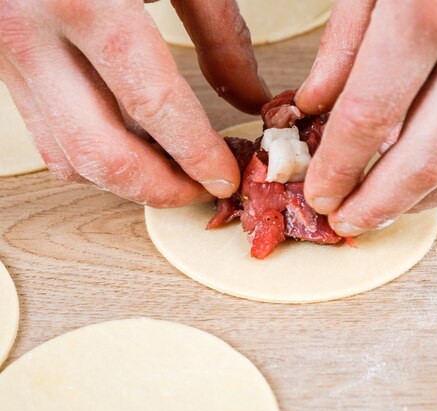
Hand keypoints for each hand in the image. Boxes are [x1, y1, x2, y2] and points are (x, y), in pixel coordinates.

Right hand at [0, 0, 270, 206]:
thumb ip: (220, 34)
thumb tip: (252, 100)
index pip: (152, 102)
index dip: (195, 153)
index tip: (226, 179)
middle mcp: (29, 32)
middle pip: (100, 151)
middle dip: (160, 188)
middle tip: (202, 192)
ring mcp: (6, 55)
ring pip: (69, 157)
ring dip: (128, 181)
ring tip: (176, 173)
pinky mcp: (4, 67)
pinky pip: (47, 138)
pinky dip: (94, 159)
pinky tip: (135, 149)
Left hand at [296, 0, 436, 235]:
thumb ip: (344, 41)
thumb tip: (315, 107)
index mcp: (429, 8)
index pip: (368, 118)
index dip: (337, 167)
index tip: (318, 195)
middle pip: (426, 159)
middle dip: (378, 205)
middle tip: (346, 224)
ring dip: (423, 202)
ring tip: (384, 212)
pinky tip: (428, 181)